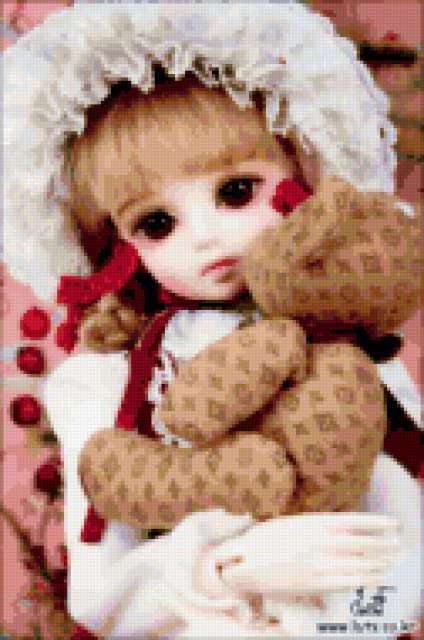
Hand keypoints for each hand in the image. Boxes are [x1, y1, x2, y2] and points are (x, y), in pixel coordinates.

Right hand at [205, 513, 402, 596]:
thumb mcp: (288, 524)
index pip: (351, 521)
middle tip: (400, 543)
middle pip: (360, 543)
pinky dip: (365, 578)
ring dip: (379, 561)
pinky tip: (377, 576)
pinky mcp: (314, 584)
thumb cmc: (263, 541)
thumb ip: (315, 525)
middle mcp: (316, 543)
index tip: (393, 524)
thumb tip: (340, 527)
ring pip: (356, 562)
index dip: (375, 523)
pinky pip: (346, 581)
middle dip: (383, 544)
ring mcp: (316, 564)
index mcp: (310, 524)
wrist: (241, 567)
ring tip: (394, 558)